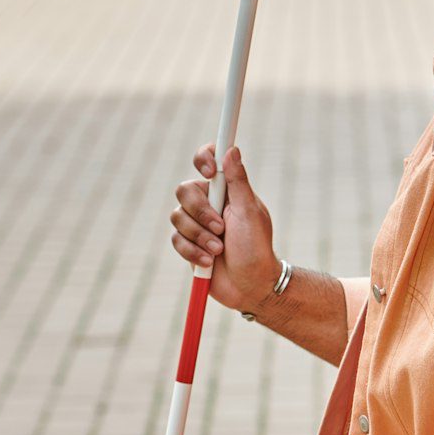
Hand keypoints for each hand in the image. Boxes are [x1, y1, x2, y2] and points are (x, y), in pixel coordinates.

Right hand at [170, 143, 278, 309]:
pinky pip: (176, 240)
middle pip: (184, 191)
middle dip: (200, 212)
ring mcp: (196, 224)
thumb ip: (238, 181)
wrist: (251, 285)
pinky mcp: (187, 244)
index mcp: (226, 190)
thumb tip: (232, 150)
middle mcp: (208, 203)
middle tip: (221, 228)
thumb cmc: (256, 247)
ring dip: (200, 236)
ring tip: (219, 250)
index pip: (208, 161)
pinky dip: (193, 252)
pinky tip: (209, 261)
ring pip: (177, 217)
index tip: (210, 172)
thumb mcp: (250, 212)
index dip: (203, 160)